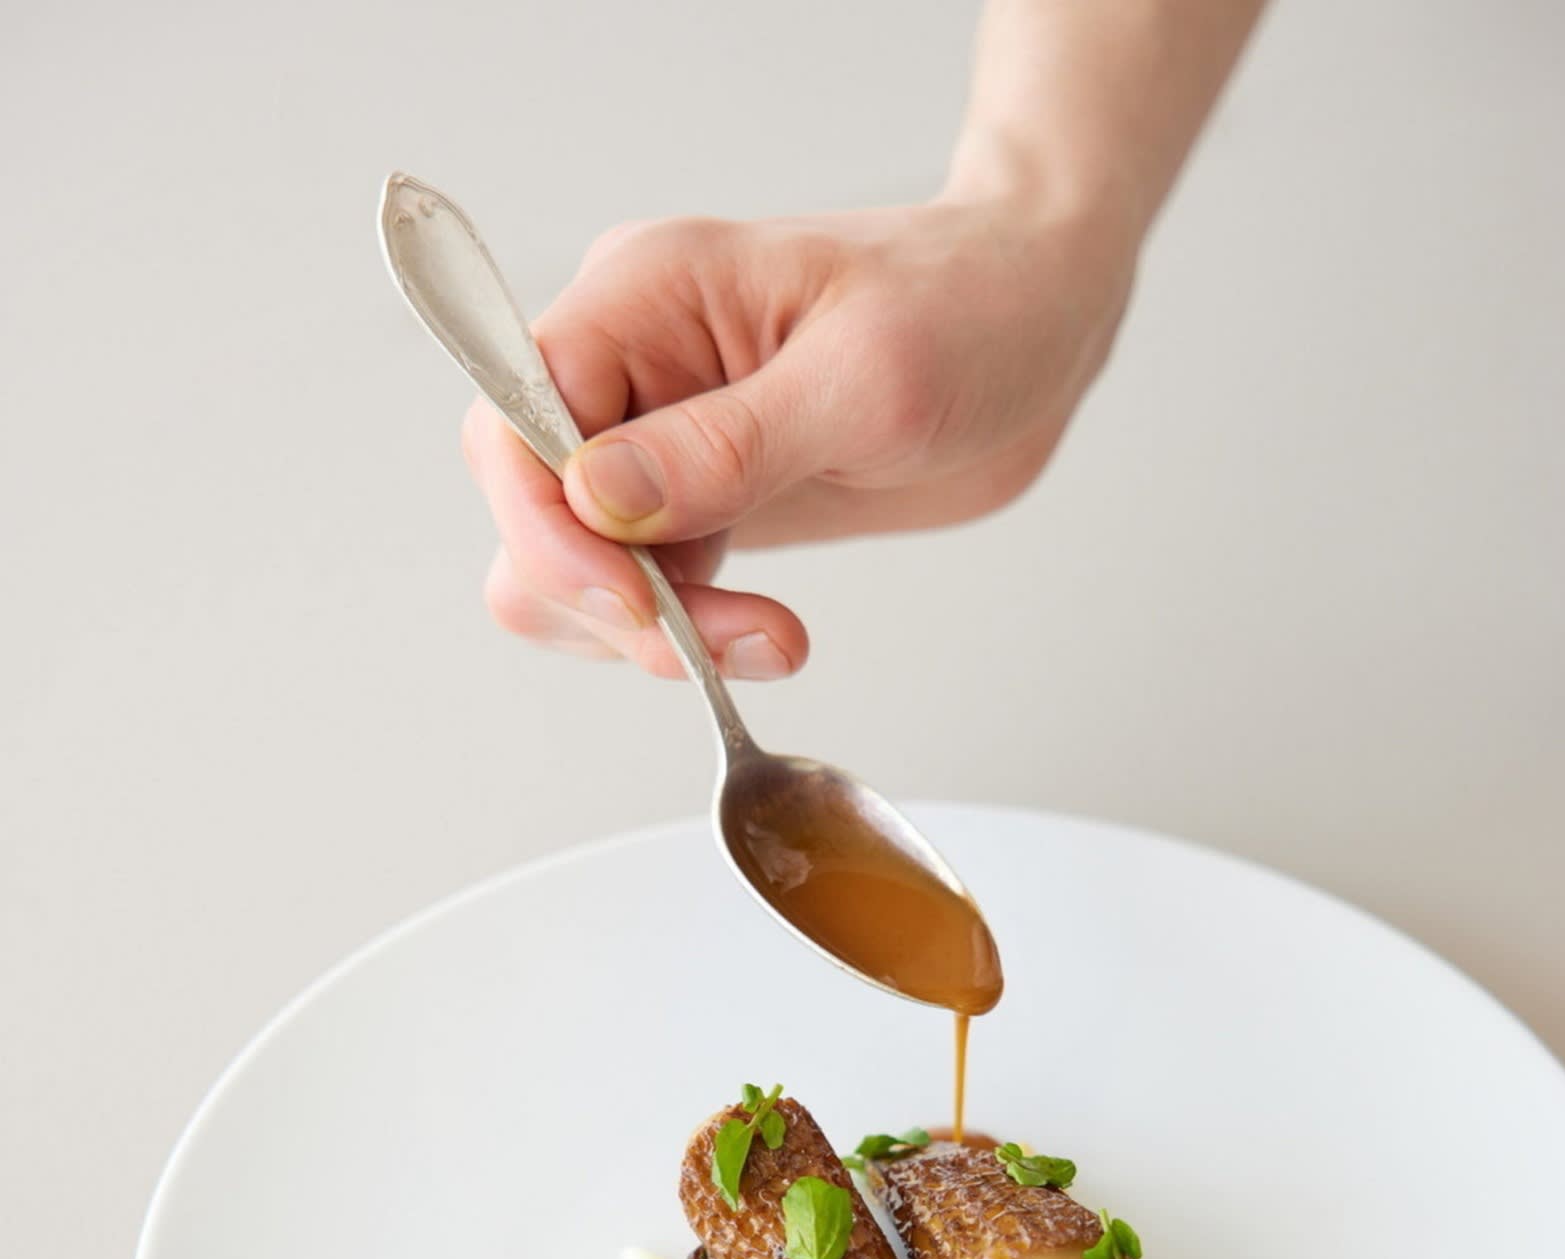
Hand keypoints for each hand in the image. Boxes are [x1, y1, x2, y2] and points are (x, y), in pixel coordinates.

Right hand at [461, 196, 1138, 678]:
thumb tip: (601, 498)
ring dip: (653, 636)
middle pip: (528, 515)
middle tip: (732, 639)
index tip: (637, 600)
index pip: (512, 420)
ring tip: (771, 641)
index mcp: (640, 298)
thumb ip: (728, 445)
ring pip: (572, 575)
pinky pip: (640, 595)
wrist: (1040, 327)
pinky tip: (769, 638)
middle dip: (611, 601)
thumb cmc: (970, 308)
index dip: (547, 526)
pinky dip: (689, 638)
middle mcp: (626, 371)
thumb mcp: (865, 380)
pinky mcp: (697, 505)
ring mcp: (656, 443)